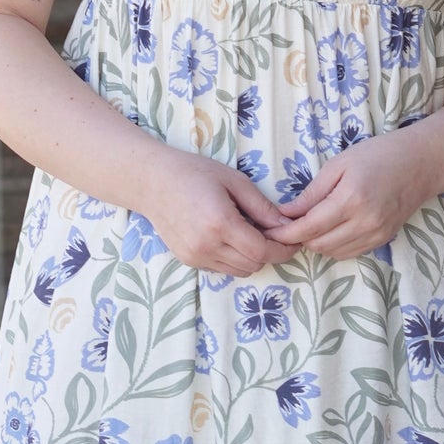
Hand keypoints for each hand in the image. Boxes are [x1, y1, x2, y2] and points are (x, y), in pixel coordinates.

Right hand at [140, 150, 285, 276]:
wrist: (152, 182)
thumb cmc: (194, 173)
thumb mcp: (234, 181)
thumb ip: (262, 206)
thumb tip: (286, 225)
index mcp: (220, 222)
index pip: (261, 251)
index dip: (282, 250)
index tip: (292, 241)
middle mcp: (206, 245)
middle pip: (253, 264)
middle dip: (269, 252)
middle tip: (272, 233)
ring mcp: (195, 256)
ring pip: (239, 271)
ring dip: (252, 258)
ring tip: (250, 234)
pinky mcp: (188, 261)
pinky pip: (222, 269)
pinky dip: (234, 259)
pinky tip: (230, 238)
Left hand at [264, 129, 436, 259]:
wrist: (420, 164)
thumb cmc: (377, 156)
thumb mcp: (338, 165)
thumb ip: (311, 193)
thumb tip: (285, 213)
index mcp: (350, 199)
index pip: (309, 227)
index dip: (285, 233)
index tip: (270, 231)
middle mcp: (364, 222)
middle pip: (318, 244)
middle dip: (298, 238)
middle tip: (287, 225)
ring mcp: (375, 234)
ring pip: (332, 252)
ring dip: (316, 243)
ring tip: (309, 225)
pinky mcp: (382, 240)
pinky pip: (349, 253)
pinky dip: (334, 246)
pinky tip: (330, 230)